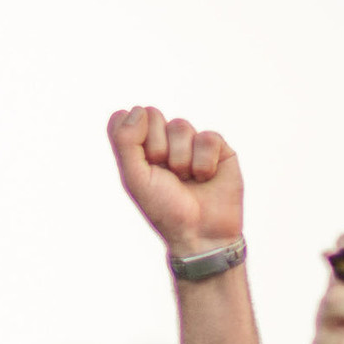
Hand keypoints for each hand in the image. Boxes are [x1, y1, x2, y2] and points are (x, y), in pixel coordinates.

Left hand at [108, 107, 242, 257]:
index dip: (134, 137)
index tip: (142, 165)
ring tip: (186, 180)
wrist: (200, 234)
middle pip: (153, 114)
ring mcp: (191, 142)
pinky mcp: (218, 147)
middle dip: (157, 148)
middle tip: (165, 174)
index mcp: (140, 148)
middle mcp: (164, 141)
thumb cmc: (165, 209)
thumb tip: (137, 109)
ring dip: (180, 160)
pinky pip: (207, 137)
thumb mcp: (135, 178)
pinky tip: (205, 179)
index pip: (129, 116)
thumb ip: (126, 142)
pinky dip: (203, 163)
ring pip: (180, 126)